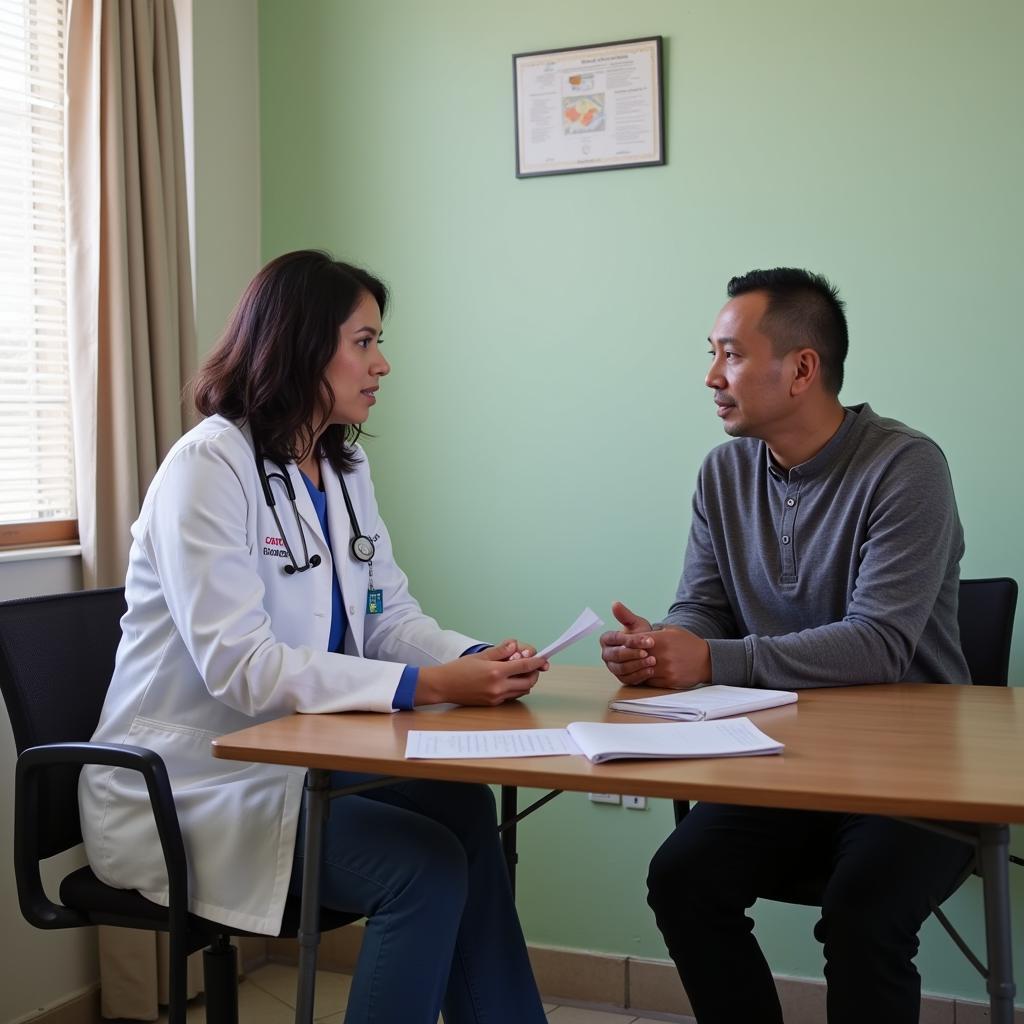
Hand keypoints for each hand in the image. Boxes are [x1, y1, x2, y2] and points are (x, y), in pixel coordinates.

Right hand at [415, 640, 548, 705]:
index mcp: (496, 672)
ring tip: (520, 672)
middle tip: (533, 666)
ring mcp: (496, 697)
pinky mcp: (493, 704)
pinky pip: (512, 696)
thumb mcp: (481, 656)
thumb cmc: (459, 669)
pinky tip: (509, 681)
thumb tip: (515, 645)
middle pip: (528, 682)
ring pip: (522, 691)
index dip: (537, 662)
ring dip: (526, 682)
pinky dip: (516, 689)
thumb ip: (500, 651)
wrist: (443, 686)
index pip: (525, 666)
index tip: (543, 659)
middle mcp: (498, 687)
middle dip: (534, 673)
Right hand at [600, 601, 656, 684]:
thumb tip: (615, 603)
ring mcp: (613, 667)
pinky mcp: (622, 678)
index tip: (648, 640)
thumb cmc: (640, 634)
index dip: (631, 640)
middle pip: (617, 655)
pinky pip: (628, 678)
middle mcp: (607, 655)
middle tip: (648, 652)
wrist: (649, 648)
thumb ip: (625, 615)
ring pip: (622, 668)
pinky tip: (651, 670)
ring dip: (638, 665)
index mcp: (606, 639)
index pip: (616, 639)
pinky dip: (640, 675)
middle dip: (634, 654)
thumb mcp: (635, 624)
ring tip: (652, 661)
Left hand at [618, 627, 711, 688]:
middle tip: (623, 657)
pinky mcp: (669, 681)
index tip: (624, 645)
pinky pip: (650, 681)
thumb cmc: (688, 643)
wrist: (706, 660)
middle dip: (630, 657)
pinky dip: (645, 677)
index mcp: (662, 639)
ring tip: (632, 666)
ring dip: (637, 669)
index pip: (636, 642)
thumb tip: (638, 629)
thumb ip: (655, 630)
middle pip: (637, 657)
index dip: (629, 644)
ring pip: (642, 670)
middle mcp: (662, 654)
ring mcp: (666, 669)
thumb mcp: (673, 630)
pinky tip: (644, 674)